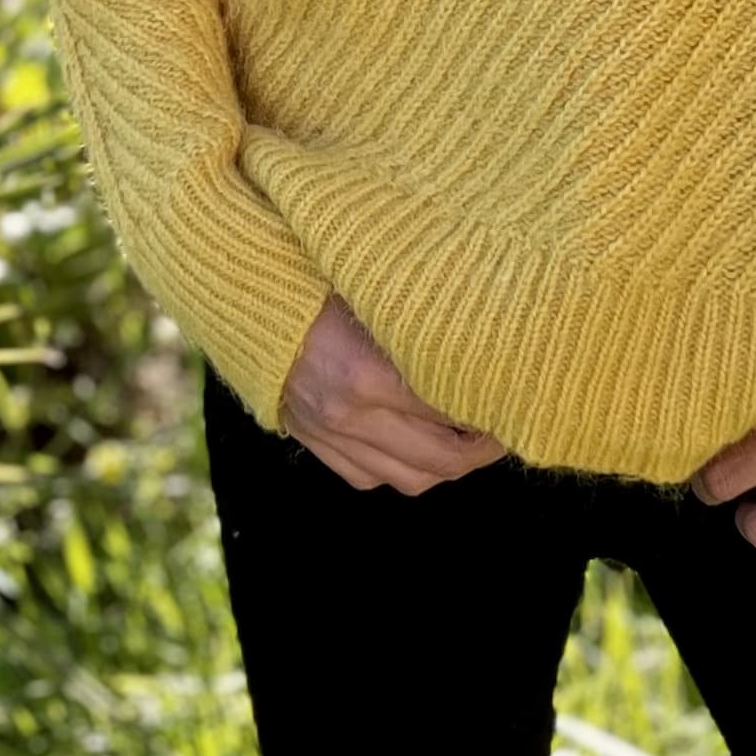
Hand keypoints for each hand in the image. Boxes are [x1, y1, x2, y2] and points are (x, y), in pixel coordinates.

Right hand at [276, 292, 506, 491]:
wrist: (244, 295)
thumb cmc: (314, 276)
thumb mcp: (372, 290)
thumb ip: (420, 323)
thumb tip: (481, 337)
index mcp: (367, 375)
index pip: (451, 413)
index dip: (490, 412)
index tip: (511, 397)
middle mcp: (350, 415)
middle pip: (441, 460)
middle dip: (482, 449)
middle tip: (501, 426)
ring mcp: (331, 436)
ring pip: (411, 479)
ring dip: (446, 466)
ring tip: (466, 440)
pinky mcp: (315, 444)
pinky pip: (370, 478)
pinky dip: (401, 468)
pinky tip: (416, 444)